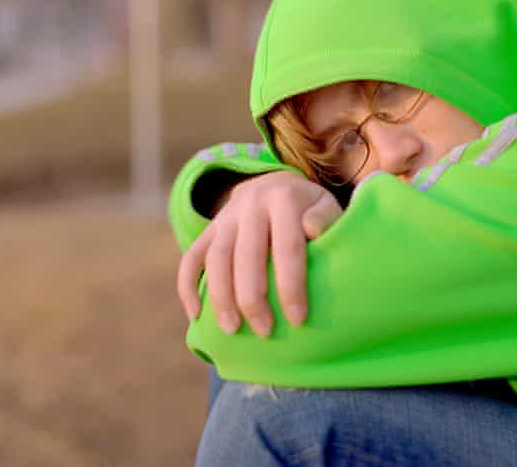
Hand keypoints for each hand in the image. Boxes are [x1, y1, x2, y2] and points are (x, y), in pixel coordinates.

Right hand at [177, 172, 342, 337]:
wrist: (275, 184)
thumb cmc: (309, 209)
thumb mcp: (327, 207)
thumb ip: (326, 219)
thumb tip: (313, 230)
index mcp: (285, 198)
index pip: (287, 246)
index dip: (291, 285)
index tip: (297, 319)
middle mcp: (252, 203)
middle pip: (247, 255)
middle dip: (254, 298)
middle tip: (265, 331)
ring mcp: (226, 216)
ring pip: (216, 258)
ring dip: (221, 297)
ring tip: (231, 329)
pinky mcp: (209, 229)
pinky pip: (191, 258)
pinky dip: (189, 286)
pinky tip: (197, 314)